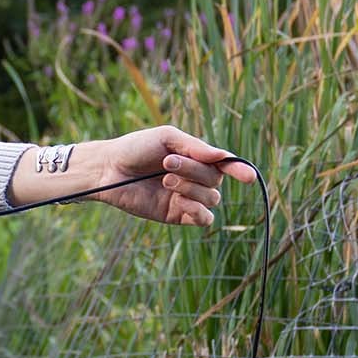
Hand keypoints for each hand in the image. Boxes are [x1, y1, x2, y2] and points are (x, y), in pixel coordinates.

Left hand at [86, 124, 255, 226]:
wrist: (109, 169)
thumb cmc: (135, 148)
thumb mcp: (167, 138)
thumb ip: (196, 147)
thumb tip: (223, 157)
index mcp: (195, 158)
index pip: (225, 165)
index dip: (239, 170)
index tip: (248, 176)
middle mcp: (195, 178)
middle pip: (216, 180)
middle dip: (194, 171)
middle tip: (167, 163)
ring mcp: (186, 198)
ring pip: (211, 199)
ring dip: (191, 187)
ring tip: (165, 179)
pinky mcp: (176, 215)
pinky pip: (203, 219)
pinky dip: (198, 210)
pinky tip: (180, 200)